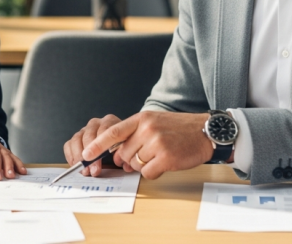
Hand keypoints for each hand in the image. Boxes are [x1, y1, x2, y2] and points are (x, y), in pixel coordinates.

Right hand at [63, 114, 121, 176]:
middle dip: (89, 155)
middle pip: (88, 135)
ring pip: (77, 139)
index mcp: (110, 121)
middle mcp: (96, 123)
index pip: (105, 130)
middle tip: (91, 169)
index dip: (100, 146)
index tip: (96, 159)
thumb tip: (124, 164)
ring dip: (79, 157)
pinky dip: (70, 156)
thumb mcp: (126, 148)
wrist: (117, 145)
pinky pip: (68, 144)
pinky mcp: (76, 137)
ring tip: (84, 170)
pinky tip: (76, 165)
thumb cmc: (121, 147)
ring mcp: (85, 129)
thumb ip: (125, 154)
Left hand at [83, 111, 214, 179]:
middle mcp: (147, 129)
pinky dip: (154, 172)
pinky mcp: (166, 157)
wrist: (205, 131)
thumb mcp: (154, 123)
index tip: (85, 154)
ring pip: (135, 165)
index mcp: (141, 119)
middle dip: (130, 159)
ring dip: (144, 165)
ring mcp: (157, 143)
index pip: (113, 132)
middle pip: (123, 154)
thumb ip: (134, 135)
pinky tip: (166, 162)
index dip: (97, 145)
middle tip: (146, 154)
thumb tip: (118, 156)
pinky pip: (148, 173)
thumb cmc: (179, 129)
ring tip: (160, 155)